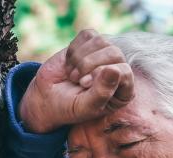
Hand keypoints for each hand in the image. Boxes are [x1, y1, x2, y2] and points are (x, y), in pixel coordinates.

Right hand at [18, 29, 134, 133]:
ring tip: (73, 75)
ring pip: (101, 41)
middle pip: (115, 53)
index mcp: (123, 91)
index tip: (84, 84)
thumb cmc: (69, 107)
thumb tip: (114, 69)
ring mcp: (105, 55)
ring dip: (80, 59)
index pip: (125, 72)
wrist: (47, 97)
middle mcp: (118, 71)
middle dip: (90, 65)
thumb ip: (102, 92)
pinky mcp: (91, 44)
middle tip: (77, 80)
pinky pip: (88, 35)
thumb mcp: (85, 107)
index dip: (103, 75)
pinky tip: (70, 64)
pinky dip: (74, 50)